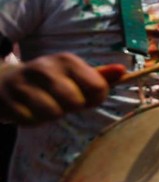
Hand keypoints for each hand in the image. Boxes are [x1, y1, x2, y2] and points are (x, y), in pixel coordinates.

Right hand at [0, 53, 125, 124]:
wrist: (3, 80)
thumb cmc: (49, 80)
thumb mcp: (74, 73)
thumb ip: (99, 75)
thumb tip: (123, 71)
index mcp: (67, 60)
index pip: (97, 87)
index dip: (95, 98)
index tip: (86, 97)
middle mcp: (46, 68)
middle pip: (75, 102)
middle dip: (71, 107)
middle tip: (61, 101)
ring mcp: (24, 82)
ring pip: (52, 113)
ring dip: (51, 115)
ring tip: (44, 105)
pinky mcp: (7, 99)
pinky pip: (30, 121)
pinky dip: (33, 120)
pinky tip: (28, 109)